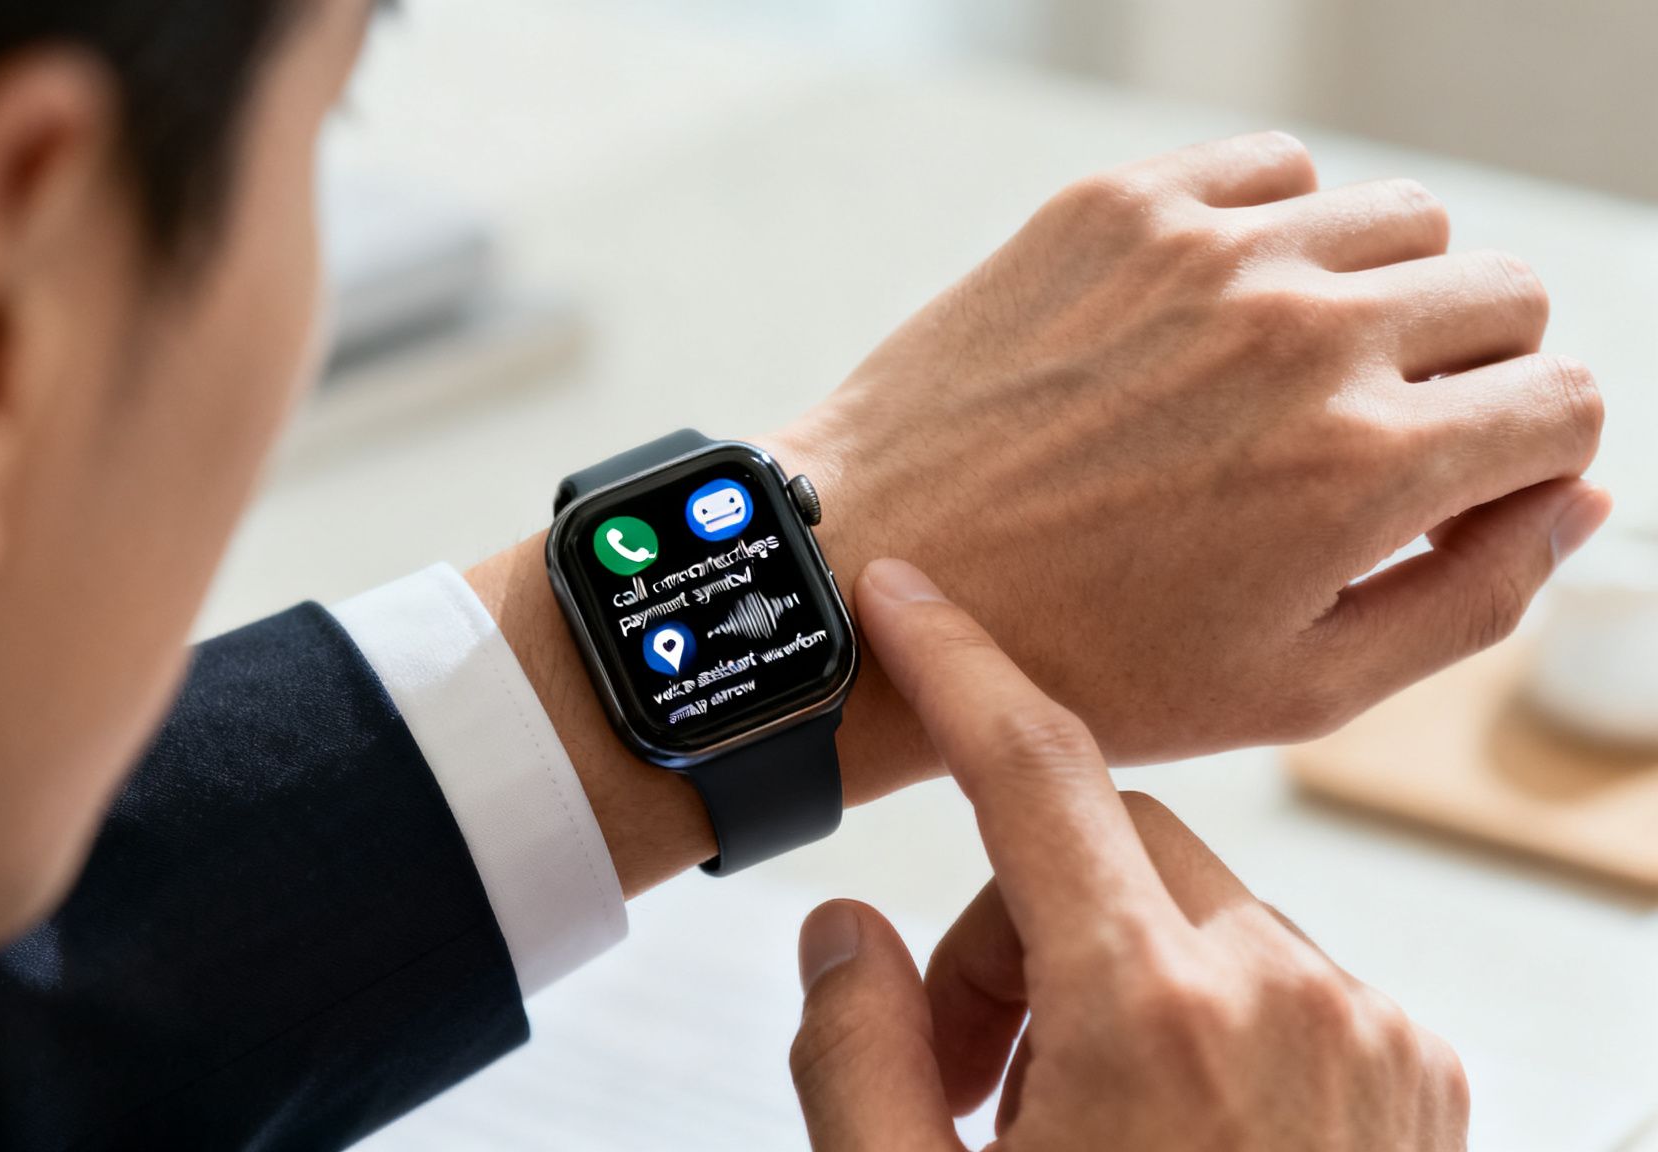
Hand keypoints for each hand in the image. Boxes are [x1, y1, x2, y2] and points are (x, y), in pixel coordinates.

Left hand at [774, 131, 1608, 769]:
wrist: (869, 572)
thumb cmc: (1073, 658)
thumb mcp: (1295, 687)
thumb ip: (1474, 595)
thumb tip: (1581, 497)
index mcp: (1367, 465)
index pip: (1567, 401)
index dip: (1527, 457)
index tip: (1457, 486)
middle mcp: (1304, 333)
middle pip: (1503, 295)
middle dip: (1474, 373)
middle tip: (1376, 438)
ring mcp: (1206, 253)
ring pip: (1403, 220)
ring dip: (1386, 296)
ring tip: (1297, 378)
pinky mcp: (1117, 207)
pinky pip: (1279, 170)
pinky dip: (1283, 232)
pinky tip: (1222, 313)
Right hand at [787, 558, 1467, 1150]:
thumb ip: (853, 1050)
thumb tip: (842, 927)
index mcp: (1153, 1019)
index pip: (1036, 772)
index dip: (956, 667)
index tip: (909, 598)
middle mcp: (1287, 1001)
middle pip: (1104, 846)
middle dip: (1010, 923)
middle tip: (960, 1068)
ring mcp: (1374, 1038)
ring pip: (1191, 911)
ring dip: (1105, 977)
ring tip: (1065, 1128)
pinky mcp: (1425, 1078)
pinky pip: (1274, 973)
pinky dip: (1199, 1014)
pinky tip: (1164, 1140)